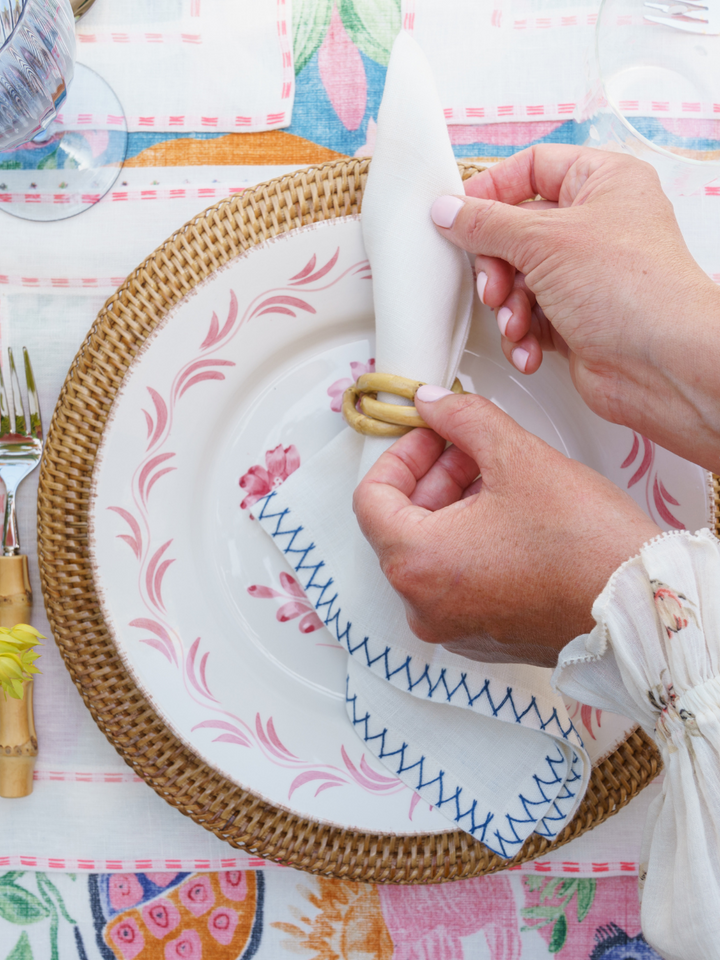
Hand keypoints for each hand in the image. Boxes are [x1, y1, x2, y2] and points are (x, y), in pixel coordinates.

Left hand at [353, 389, 660, 665]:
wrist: (639, 606)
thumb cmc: (584, 545)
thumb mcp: (517, 457)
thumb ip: (463, 419)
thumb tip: (431, 403)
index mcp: (416, 564)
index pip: (370, 498)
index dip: (400, 453)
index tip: (430, 433)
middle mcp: (424, 605)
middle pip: (400, 525)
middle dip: (431, 476)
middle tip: (466, 446)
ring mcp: (452, 626)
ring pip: (430, 551)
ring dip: (452, 506)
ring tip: (496, 475)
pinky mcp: (483, 636)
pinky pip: (456, 580)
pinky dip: (468, 543)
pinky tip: (508, 516)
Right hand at [430, 145, 719, 472]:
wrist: (660, 364)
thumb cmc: (634, 291)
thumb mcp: (544, 241)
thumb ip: (486, 224)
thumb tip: (450, 211)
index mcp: (603, 183)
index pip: (533, 168)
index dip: (492, 191)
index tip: (461, 215)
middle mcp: (596, 226)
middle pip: (516, 231)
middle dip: (497, 266)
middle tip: (493, 283)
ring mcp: (586, 276)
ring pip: (517, 280)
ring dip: (508, 307)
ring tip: (517, 321)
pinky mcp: (576, 320)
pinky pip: (528, 318)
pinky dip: (522, 335)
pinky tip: (529, 346)